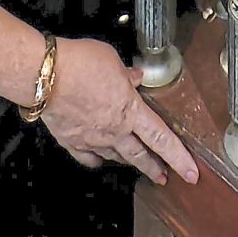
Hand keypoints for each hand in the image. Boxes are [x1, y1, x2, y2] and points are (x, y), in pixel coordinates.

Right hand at [39, 37, 198, 186]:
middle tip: (165, 177)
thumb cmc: (80, 63)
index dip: (179, 157)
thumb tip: (135, 77)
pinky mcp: (72, 142)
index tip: (191, 172)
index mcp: (130, 110)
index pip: (162, 138)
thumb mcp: (111, 59)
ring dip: (128, 162)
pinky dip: (97, 159)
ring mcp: (93, 140)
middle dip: (155, 168)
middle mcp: (114, 130)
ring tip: (136, 165)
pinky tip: (100, 159)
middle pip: (140, 156)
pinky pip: (89, 157)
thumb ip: (126, 73)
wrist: (46, 76)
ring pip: (116, 157)